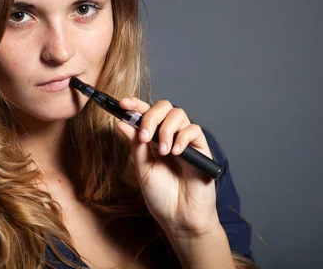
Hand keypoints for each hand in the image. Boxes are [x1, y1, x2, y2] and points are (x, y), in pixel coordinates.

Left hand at [115, 97, 219, 237]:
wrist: (179, 218)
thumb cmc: (161, 196)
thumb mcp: (142, 168)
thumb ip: (136, 145)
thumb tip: (122, 122)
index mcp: (153, 139)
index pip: (146, 113)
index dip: (135, 105)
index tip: (123, 104)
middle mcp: (170, 135)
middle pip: (164, 107)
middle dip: (151, 116)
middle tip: (145, 137)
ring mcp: (185, 141)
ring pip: (178, 114)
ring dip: (167, 130)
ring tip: (164, 152)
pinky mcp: (201, 149)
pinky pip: (194, 130)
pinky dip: (183, 138)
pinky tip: (176, 153)